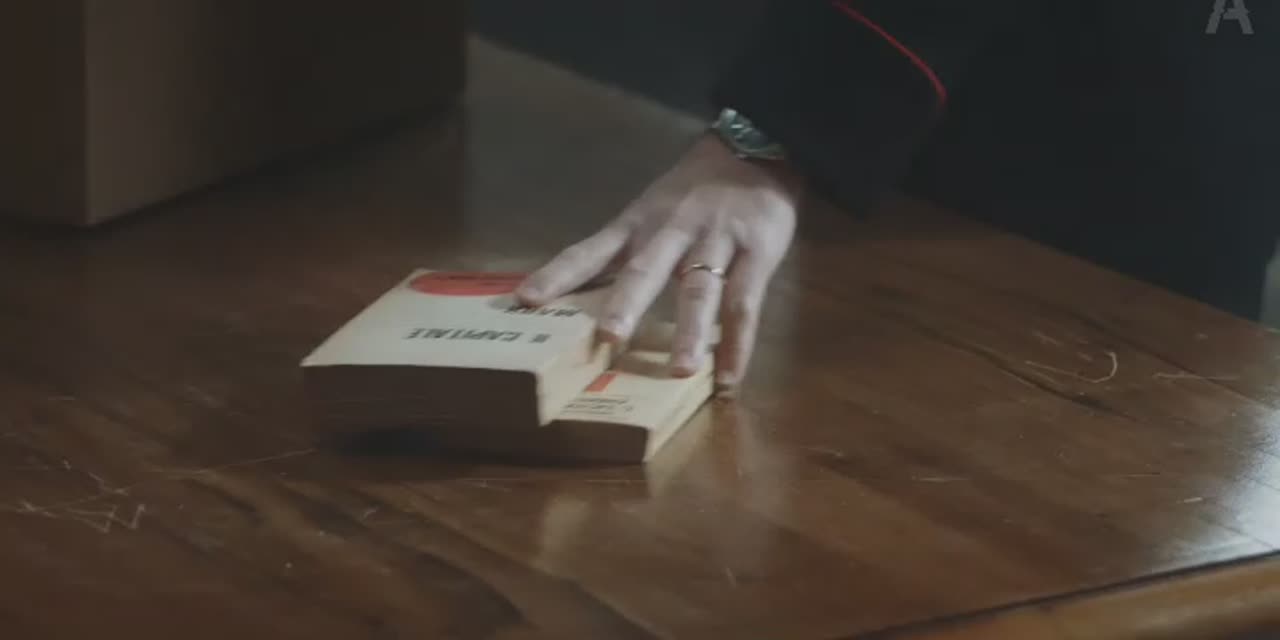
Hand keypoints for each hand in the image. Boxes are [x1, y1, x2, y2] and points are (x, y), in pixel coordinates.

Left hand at [515, 133, 801, 391]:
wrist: (754, 149)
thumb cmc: (693, 192)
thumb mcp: (647, 211)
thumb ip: (618, 250)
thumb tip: (572, 295)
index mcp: (637, 225)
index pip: (590, 251)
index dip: (558, 275)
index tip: (527, 301)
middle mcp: (671, 233)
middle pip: (646, 270)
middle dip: (626, 302)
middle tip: (608, 337)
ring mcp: (715, 242)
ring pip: (700, 288)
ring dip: (690, 330)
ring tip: (680, 370)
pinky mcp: (756, 253)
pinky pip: (745, 303)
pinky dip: (737, 344)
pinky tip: (727, 378)